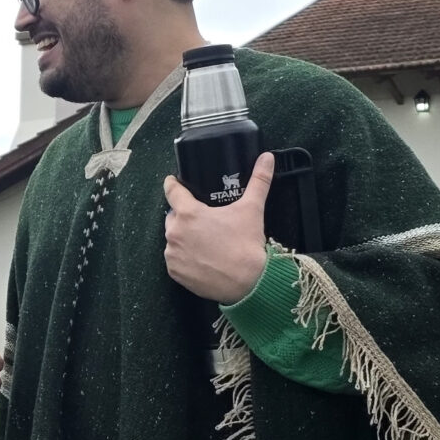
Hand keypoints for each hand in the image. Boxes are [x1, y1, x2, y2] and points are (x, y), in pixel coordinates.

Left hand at [162, 151, 272, 303]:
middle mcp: (175, 233)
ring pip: (174, 238)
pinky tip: (200, 257)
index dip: (173, 184)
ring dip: (184, 237)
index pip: (171, 191)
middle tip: (203, 219)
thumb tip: (267, 157)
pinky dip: (184, 256)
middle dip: (185, 216)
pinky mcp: (175, 272)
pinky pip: (175, 259)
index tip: (174, 181)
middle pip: (173, 216)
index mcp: (188, 213)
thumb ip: (259, 180)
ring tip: (204, 240)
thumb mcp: (252, 208)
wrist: (249, 282)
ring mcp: (173, 254)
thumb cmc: (246, 244)